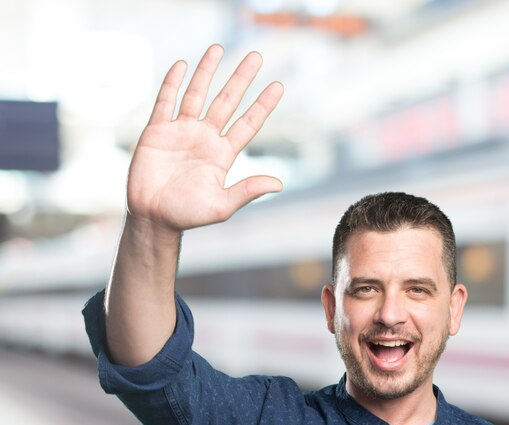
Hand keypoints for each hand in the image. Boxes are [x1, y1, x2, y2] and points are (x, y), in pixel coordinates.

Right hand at [126, 44, 283, 232]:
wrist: (153, 217)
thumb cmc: (187, 215)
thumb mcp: (221, 206)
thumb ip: (247, 191)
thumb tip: (279, 184)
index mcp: (222, 155)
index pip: (247, 124)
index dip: (262, 106)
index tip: (278, 86)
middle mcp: (205, 138)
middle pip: (226, 102)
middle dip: (241, 79)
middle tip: (256, 56)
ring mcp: (181, 132)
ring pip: (197, 95)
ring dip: (207, 72)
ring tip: (218, 48)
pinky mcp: (157, 131)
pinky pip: (166, 101)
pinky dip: (172, 83)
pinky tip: (182, 65)